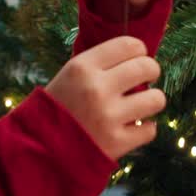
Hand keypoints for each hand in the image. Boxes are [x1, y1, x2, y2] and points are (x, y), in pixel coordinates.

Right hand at [45, 36, 166, 159]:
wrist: (38, 150)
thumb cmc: (56, 109)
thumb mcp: (68, 77)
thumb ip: (99, 66)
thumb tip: (137, 58)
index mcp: (82, 67)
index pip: (129, 45)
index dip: (139, 51)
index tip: (137, 59)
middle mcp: (96, 88)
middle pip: (147, 67)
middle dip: (151, 72)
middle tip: (145, 80)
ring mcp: (108, 116)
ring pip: (156, 99)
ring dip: (151, 102)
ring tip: (139, 106)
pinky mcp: (116, 142)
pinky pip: (150, 130)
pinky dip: (144, 130)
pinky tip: (132, 128)